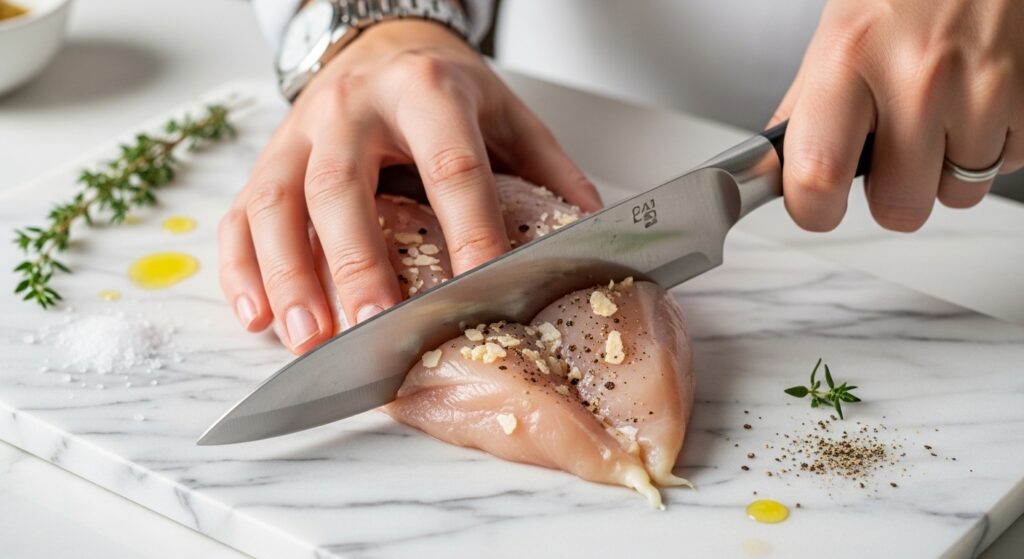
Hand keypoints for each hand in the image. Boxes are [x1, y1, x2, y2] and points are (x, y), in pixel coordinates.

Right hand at [219, 20, 600, 353]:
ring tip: (307, 339)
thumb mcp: (507, 113)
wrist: (381, 41)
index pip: (449, 167)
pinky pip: (241, 213)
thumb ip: (546, 170)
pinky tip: (258, 316)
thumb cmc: (444, 87)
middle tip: (370, 327)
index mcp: (427, 93)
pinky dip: (241, 269)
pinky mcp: (269, 158)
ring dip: (287, 275)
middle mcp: (354, 109)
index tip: (481, 288)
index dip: (468, 229)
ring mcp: (301, 133)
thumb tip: (588, 235)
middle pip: (342, 186)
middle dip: (354, 261)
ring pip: (277, 202)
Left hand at [769, 0, 1022, 231]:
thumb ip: (806, 108)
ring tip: (939, 114)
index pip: (817, 176)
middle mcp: (918, 76)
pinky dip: (990, 146)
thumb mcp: (837, 33)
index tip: (817, 208)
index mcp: (850, 57)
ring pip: (957, 194)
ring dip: (944, 170)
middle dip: (891, 194)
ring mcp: (983, 88)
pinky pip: (1007, 166)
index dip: (814, 209)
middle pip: (898, 207)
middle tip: (889, 154)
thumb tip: (777, 173)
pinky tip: (975, 101)